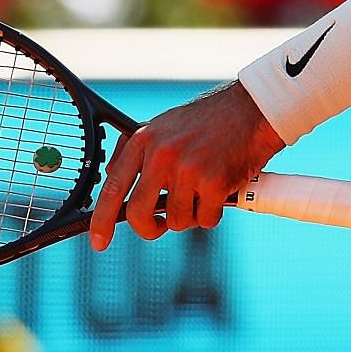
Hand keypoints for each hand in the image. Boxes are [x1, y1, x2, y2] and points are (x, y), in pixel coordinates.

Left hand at [88, 81, 285, 249]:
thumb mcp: (165, 126)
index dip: (102, 220)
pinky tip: (221, 191)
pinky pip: (206, 219)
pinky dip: (213, 213)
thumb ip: (140, 153)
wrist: (251, 110)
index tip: (98, 241)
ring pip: (177, 220)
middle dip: (149, 229)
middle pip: (139, 213)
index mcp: (144, 140)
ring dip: (191, 214)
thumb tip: (114, 182)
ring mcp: (187, 169)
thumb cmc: (209, 122)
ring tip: (204, 190)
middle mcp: (161, 154)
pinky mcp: (213, 182)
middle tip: (160, 227)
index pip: (113, 187)